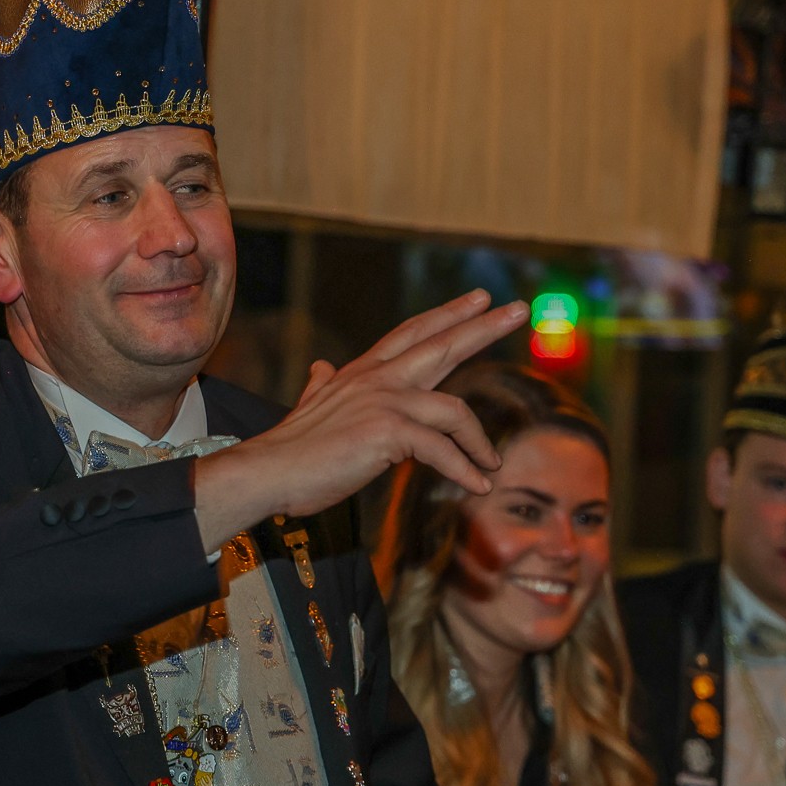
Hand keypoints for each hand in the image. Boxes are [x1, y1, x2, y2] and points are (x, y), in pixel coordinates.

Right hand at [192, 289, 528, 551]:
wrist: (268, 471)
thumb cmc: (292, 450)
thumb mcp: (310, 406)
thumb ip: (321, 385)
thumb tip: (319, 366)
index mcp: (362, 373)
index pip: (412, 333)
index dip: (447, 315)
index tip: (478, 301)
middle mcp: (376, 378)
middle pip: (441, 345)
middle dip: (483, 326)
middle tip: (518, 310)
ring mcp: (383, 402)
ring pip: (453, 408)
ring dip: (478, 440)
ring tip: (491, 463)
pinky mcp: (387, 433)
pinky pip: (441, 451)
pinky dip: (462, 469)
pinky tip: (476, 485)